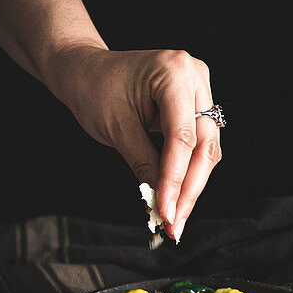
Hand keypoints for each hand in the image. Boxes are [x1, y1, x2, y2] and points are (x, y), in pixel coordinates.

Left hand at [47, 45, 221, 238]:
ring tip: (175, 216)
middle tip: (174, 223)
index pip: (183, 138)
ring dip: (192, 184)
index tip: (166, 213)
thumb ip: (144, 165)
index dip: (176, 180)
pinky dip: (188, 170)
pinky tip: (177, 195)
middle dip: (189, 188)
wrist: (85, 69)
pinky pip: (200, 142)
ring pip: (207, 147)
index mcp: (174, 72)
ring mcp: (200, 87)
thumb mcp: (116, 130)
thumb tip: (163, 203)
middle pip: (204, 144)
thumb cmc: (93, 89)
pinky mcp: (197, 101)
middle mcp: (195, 75)